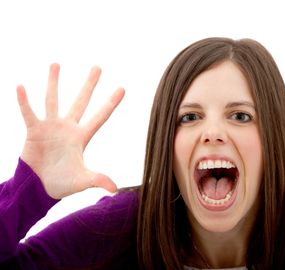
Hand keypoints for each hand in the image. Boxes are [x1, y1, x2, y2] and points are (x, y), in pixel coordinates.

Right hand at [18, 63, 124, 198]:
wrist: (38, 188)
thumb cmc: (61, 184)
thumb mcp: (82, 181)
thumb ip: (98, 180)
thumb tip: (115, 189)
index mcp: (82, 137)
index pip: (100, 116)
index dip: (111, 103)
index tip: (123, 88)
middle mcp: (68, 127)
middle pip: (81, 101)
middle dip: (89, 84)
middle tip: (98, 66)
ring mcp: (50, 127)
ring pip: (53, 99)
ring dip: (54, 82)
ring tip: (56, 64)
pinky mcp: (34, 130)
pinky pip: (28, 113)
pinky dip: (24, 101)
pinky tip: (21, 87)